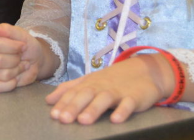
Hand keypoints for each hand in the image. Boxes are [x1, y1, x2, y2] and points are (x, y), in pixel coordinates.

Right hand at [0, 23, 46, 92]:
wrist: (33, 60)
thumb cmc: (26, 46)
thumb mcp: (22, 35)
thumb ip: (8, 30)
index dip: (14, 47)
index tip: (23, 46)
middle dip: (15, 61)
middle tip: (20, 58)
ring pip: (0, 74)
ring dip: (15, 71)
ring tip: (19, 66)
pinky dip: (10, 84)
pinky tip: (14, 78)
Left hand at [45, 54, 171, 124]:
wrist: (145, 71)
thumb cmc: (112, 80)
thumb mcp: (89, 82)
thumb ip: (69, 89)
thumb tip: (48, 100)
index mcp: (89, 83)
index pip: (73, 93)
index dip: (63, 103)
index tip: (54, 115)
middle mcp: (101, 86)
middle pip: (86, 95)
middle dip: (73, 107)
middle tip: (63, 119)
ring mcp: (118, 91)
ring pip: (104, 99)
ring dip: (93, 109)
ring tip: (84, 121)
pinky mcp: (134, 97)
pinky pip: (128, 104)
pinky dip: (122, 111)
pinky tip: (115, 119)